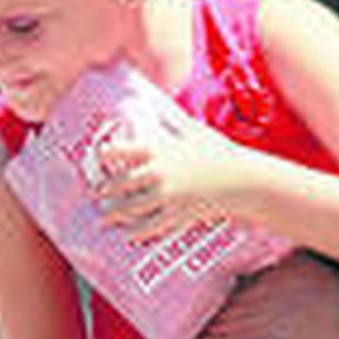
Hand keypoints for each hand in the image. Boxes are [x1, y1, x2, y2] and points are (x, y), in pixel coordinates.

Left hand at [92, 115, 246, 242]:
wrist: (243, 180)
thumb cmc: (221, 152)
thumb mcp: (195, 131)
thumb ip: (174, 120)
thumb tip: (160, 103)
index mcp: (159, 149)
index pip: (122, 150)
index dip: (106, 154)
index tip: (98, 157)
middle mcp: (158, 172)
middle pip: (120, 184)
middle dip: (105, 191)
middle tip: (96, 195)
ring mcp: (166, 196)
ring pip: (130, 208)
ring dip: (113, 214)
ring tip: (103, 218)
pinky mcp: (176, 215)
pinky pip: (149, 226)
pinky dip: (135, 232)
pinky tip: (126, 235)